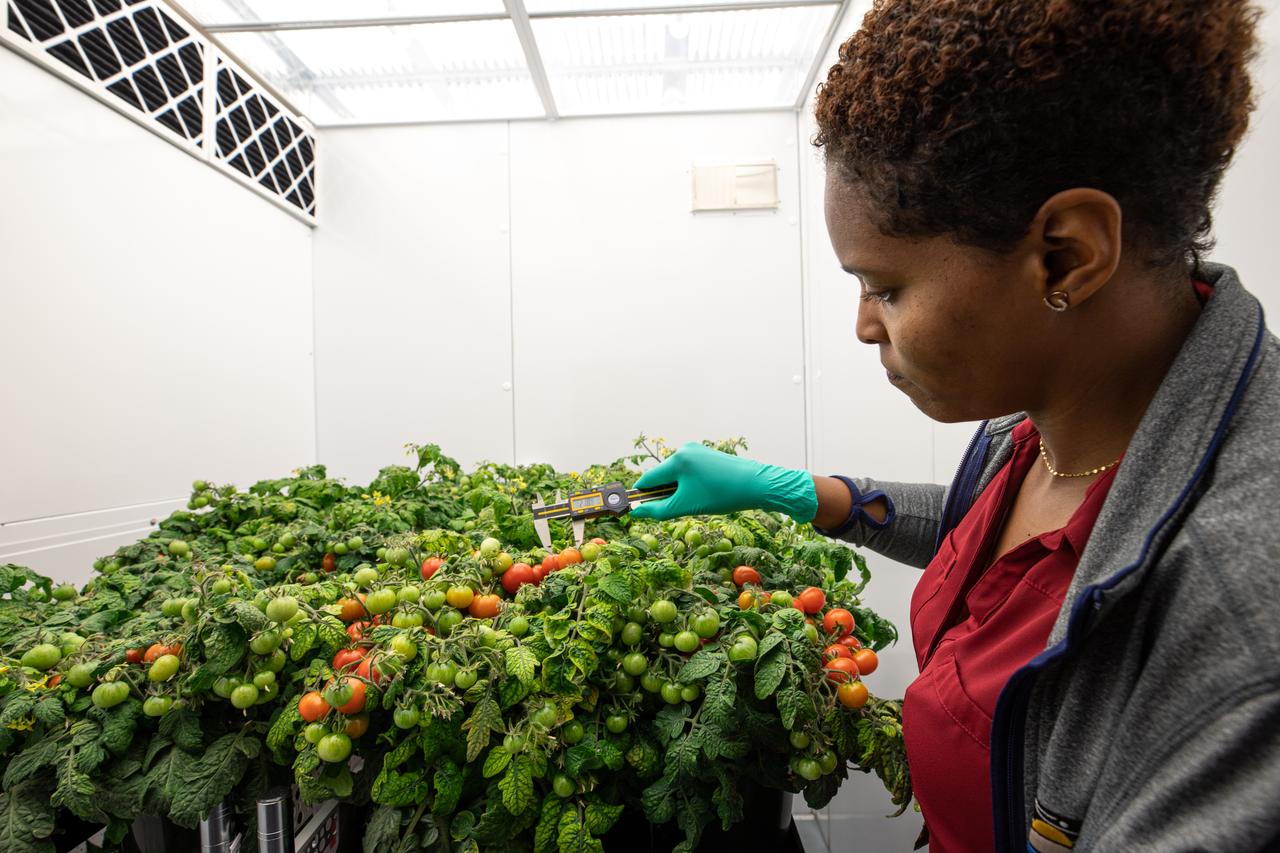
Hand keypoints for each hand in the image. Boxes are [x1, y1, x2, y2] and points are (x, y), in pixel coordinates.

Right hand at [629, 442, 816, 521]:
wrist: (757, 484)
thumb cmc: (721, 495)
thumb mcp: (686, 506)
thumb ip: (658, 510)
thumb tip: (636, 512)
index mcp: (677, 459)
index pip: (648, 479)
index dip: (641, 496)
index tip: (637, 509)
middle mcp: (684, 450)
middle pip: (662, 476)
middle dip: (664, 493)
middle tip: (676, 509)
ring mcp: (697, 450)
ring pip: (676, 474)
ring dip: (678, 490)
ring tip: (695, 501)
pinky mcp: (707, 454)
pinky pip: (689, 470)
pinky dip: (689, 484)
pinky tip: (703, 493)